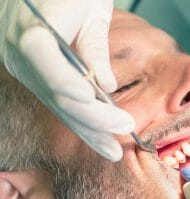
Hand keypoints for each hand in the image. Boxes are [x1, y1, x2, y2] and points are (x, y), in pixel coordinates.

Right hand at [0, 0, 133, 161]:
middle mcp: (21, 56)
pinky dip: (82, 124)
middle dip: (92, 115)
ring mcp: (28, 72)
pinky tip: (100, 140)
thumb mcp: (88, 9)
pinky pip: (61, 106)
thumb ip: (93, 47)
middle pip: (56, 93)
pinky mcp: (38, 82)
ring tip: (112, 150)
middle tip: (124, 127)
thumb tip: (106, 87)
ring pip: (59, 107)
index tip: (91, 96)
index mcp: (30, 27)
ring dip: (88, 131)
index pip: (42, 57)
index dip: (65, 80)